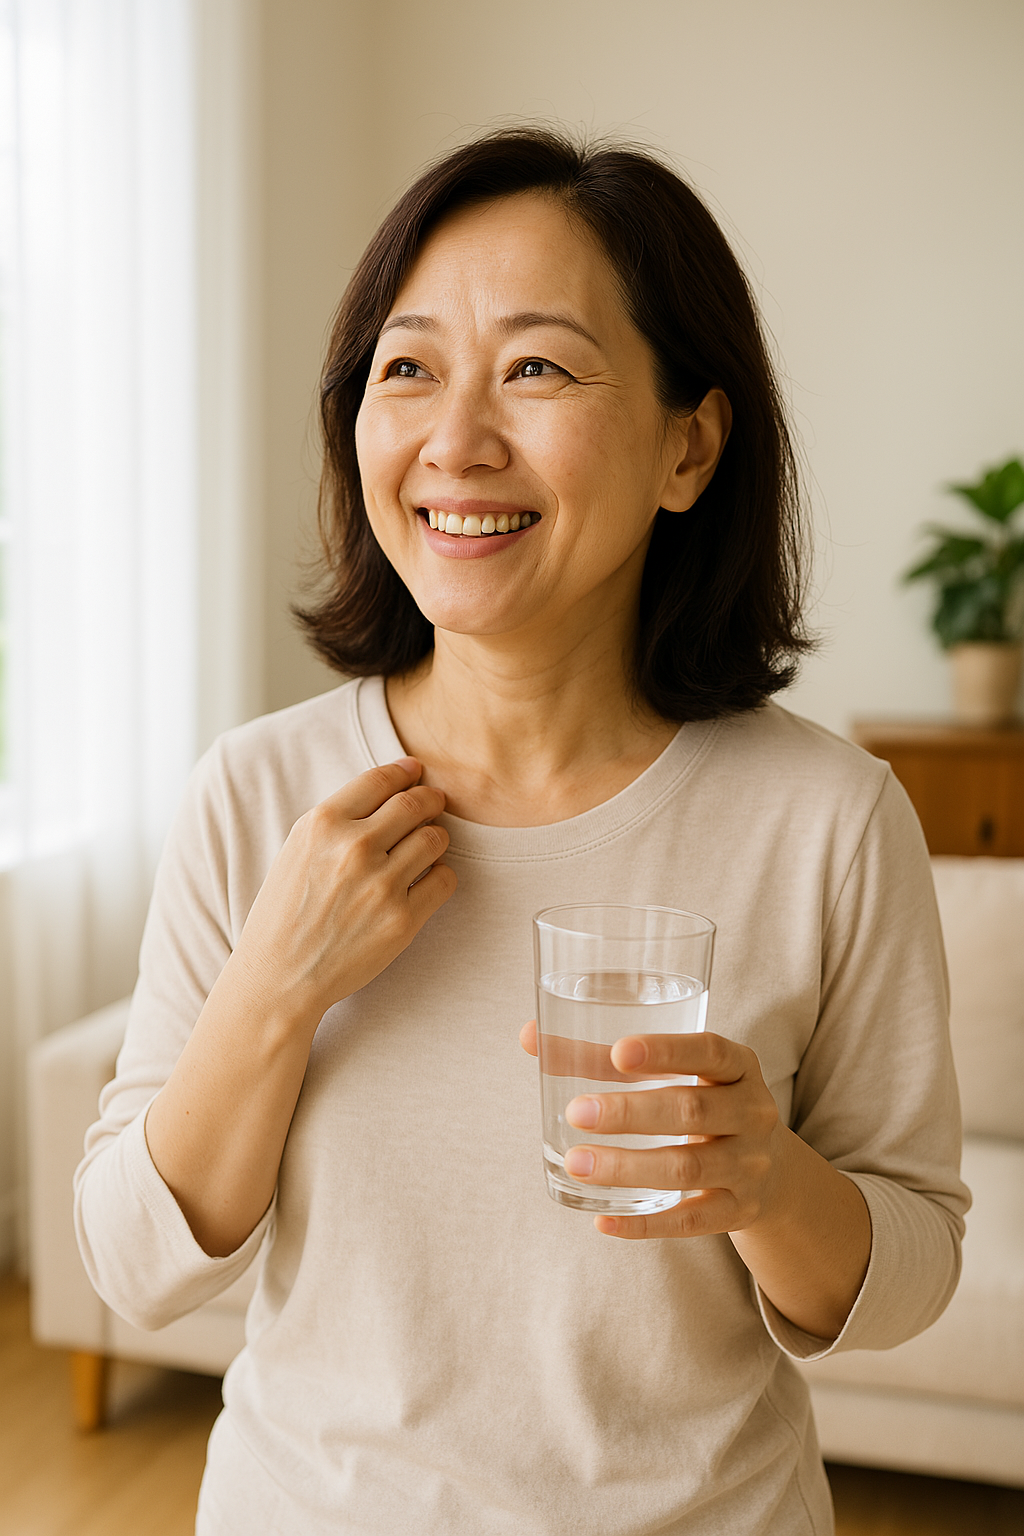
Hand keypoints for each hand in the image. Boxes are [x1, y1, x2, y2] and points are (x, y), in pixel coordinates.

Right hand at [232, 758, 456, 1029]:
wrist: (280, 977)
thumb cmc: (285, 913)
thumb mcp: (298, 851)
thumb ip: (338, 821)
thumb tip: (390, 792)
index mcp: (322, 825)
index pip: (380, 780)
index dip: (404, 772)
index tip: (415, 772)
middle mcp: (354, 848)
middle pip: (415, 804)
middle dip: (430, 800)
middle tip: (434, 803)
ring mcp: (381, 884)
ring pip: (435, 838)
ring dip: (436, 837)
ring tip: (428, 845)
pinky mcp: (403, 919)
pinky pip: (445, 879)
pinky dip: (441, 875)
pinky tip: (426, 879)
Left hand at [519, 1023, 780, 1238]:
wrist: (773, 1169)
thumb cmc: (704, 1101)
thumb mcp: (678, 1073)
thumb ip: (605, 1057)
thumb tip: (529, 1036)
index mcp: (740, 1067)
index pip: (710, 1052)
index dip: (666, 1051)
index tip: (618, 1052)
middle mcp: (753, 1113)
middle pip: (691, 1111)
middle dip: (630, 1112)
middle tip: (576, 1112)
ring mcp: (750, 1166)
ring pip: (687, 1168)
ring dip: (627, 1167)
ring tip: (576, 1163)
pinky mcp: (738, 1211)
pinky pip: (690, 1222)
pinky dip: (644, 1225)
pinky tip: (602, 1221)